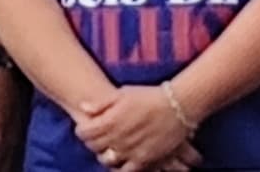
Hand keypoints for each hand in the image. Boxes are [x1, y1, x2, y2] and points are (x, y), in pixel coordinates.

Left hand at [68, 84, 198, 171]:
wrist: (177, 108)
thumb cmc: (149, 97)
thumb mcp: (123, 94)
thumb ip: (102, 104)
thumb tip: (83, 107)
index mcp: (110, 121)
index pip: (85, 132)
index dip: (82, 131)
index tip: (84, 128)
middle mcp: (118, 138)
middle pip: (94, 147)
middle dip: (91, 143)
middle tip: (93, 138)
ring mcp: (131, 151)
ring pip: (107, 160)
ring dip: (103, 155)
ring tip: (106, 149)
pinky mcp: (145, 160)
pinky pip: (127, 171)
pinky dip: (119, 169)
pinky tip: (119, 163)